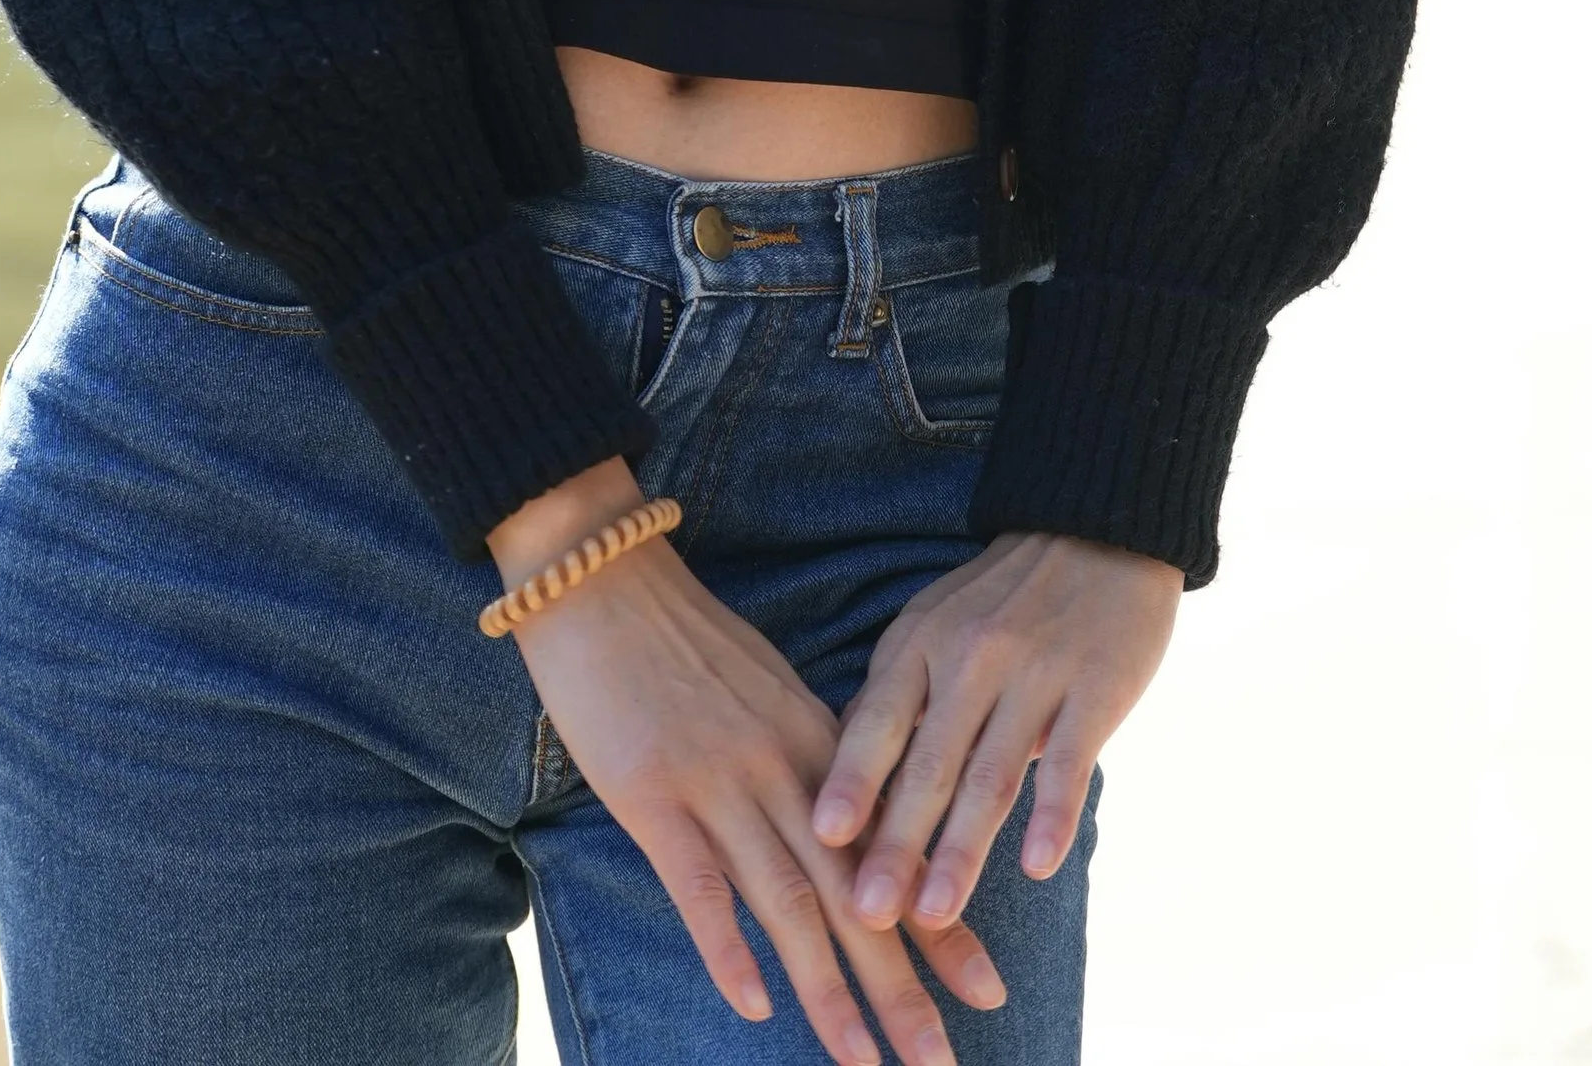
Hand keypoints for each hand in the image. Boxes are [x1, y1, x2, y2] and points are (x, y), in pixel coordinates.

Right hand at [486, 464, 1004, 1065]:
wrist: (601, 574)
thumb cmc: (676, 634)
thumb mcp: (762, 689)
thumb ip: (801, 755)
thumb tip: (832, 822)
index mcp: (816, 743)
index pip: (892, 850)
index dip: (940, 924)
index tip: (990, 987)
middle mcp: (784, 769)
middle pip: (855, 893)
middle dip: (905, 985)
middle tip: (944, 1061)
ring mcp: (720, 783)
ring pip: (790, 904)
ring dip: (831, 992)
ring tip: (865, 1063)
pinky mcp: (655, 795)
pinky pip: (700, 885)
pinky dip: (729, 949)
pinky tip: (755, 1007)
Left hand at [811, 532, 1180, 932]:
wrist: (1101, 529)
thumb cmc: (1005, 594)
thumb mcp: (934, 622)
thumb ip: (898, 692)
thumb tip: (842, 765)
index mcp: (922, 643)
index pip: (877, 723)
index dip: (850, 782)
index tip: (819, 840)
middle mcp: (971, 657)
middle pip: (928, 764)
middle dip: (896, 844)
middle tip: (868, 912)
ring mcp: (1035, 673)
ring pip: (992, 775)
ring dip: (962, 850)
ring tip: (936, 912)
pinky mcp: (1096, 689)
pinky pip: (1071, 760)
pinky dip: (1053, 815)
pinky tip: (1037, 867)